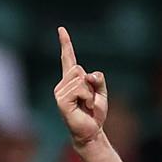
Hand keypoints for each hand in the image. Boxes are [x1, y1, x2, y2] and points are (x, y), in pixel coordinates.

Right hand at [54, 26, 107, 145]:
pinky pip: (79, 89)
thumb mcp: (102, 94)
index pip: (68, 59)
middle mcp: (63, 84)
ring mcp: (59, 92)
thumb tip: (89, 74)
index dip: (65, 44)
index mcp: (72, 80)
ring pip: (79, 78)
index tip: (61, 29)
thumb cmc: (95, 113)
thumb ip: (98, 80)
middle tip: (89, 100)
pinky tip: (83, 107)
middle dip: (90, 84)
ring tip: (85, 104)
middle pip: (78, 69)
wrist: (91, 131)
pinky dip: (87, 98)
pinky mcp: (61, 100)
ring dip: (89, 93)